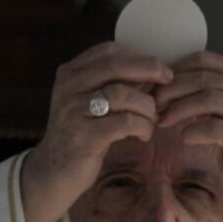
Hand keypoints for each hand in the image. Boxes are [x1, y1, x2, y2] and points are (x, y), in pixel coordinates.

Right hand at [20, 42, 172, 221]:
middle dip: (148, 69)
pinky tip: (144, 134)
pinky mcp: (84, 137)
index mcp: (69, 74)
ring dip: (146, 105)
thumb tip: (152, 69)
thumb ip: (113, 83)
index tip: (157, 67)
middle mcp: (67, 88)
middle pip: (115, 66)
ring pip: (122, 94)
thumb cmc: (82, 133)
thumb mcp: (91, 102)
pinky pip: (124, 123)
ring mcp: (73, 112)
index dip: (137, 55)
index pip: (108, 51)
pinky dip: (142, 126)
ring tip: (152, 118)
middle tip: (168, 79)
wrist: (55, 170)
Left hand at [153, 51, 222, 218]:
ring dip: (178, 110)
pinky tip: (184, 137)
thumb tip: (159, 82)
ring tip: (163, 121)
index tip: (155, 88)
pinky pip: (215, 128)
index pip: (203, 60)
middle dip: (171, 91)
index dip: (174, 72)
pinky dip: (194, 131)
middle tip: (153, 106)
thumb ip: (199, 91)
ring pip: (208, 99)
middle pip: (203, 78)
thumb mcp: (217, 108)